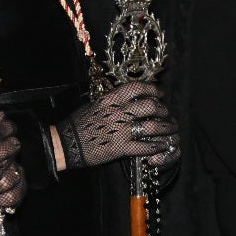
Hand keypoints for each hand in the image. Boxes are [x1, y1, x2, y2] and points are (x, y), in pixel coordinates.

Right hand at [55, 81, 179, 170]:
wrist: (65, 143)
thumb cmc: (77, 124)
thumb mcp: (93, 105)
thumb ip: (111, 101)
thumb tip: (126, 99)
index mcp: (109, 99)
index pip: (137, 88)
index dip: (152, 89)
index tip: (159, 94)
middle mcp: (117, 112)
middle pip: (150, 106)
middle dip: (163, 109)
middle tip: (165, 113)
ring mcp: (120, 130)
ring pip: (153, 126)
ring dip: (166, 127)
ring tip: (170, 128)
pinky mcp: (121, 148)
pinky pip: (146, 146)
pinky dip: (158, 146)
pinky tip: (162, 145)